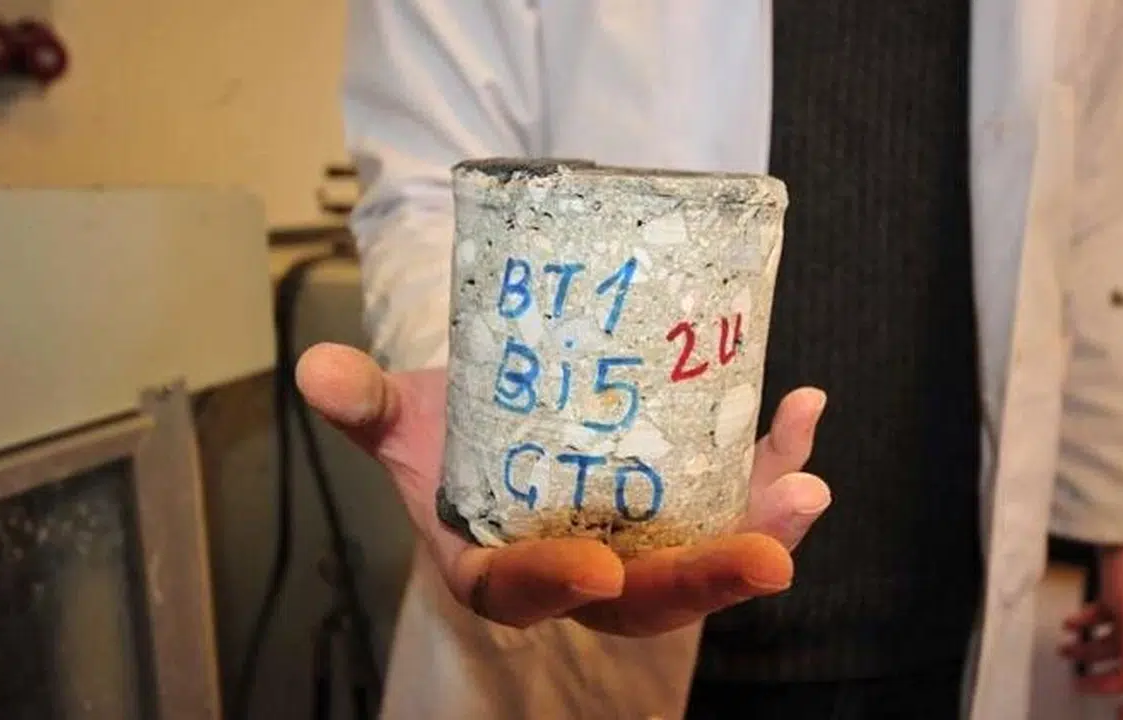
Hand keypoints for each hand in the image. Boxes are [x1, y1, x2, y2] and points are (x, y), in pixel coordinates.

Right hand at [295, 342, 830, 636]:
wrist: (497, 418)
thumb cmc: (445, 434)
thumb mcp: (402, 421)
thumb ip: (365, 405)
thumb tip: (315, 369)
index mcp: (499, 565)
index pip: (525, 594)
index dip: (558, 588)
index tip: (599, 567)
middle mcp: (578, 571)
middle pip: (643, 598)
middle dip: (704, 583)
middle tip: (767, 558)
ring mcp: (640, 542)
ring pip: (705, 556)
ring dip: (763, 529)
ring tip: (807, 488)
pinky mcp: (681, 508)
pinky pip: (734, 499)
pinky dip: (772, 465)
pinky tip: (804, 409)